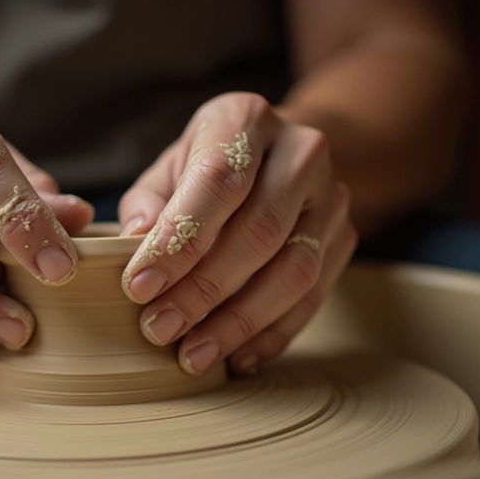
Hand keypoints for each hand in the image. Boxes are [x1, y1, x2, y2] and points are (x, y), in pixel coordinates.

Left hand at [118, 92, 356, 375]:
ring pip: (293, 271)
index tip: (138, 286)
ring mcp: (332, 197)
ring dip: (238, 322)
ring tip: (191, 356)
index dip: (179, 240)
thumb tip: (134, 243)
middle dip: (202, 290)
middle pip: (258, 232)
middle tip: (158, 329)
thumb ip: (150, 202)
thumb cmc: (209, 164)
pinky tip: (236, 359)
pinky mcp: (345, 239)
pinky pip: (313, 298)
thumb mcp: (171, 166)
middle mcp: (301, 152)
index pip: (218, 181)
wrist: (279, 155)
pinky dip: (272, 335)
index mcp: (246, 120)